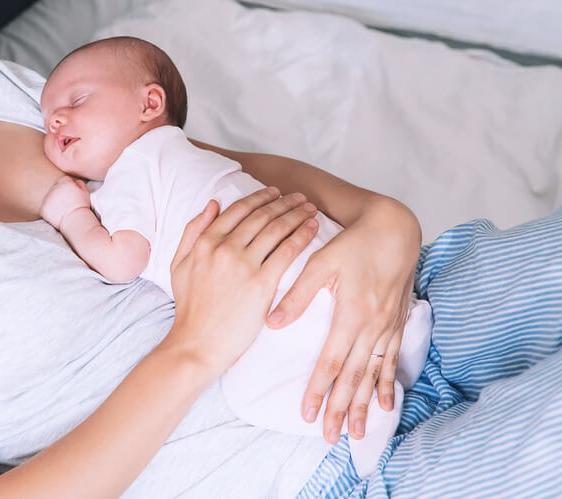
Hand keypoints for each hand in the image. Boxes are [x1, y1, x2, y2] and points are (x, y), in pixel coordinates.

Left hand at [40, 175, 91, 228]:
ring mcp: (47, 198)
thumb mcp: (85, 192)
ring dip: (53, 202)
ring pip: (49, 198)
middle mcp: (54, 188)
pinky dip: (49, 211)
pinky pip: (45, 208)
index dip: (67, 187)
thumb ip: (79, 183)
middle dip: (59, 194)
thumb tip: (75, 182)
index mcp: (64, 182)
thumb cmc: (81, 206)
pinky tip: (57, 214)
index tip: (69, 194)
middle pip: (55, 188)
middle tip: (66, 203)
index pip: (63, 180)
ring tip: (62, 209)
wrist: (74, 220)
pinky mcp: (43, 208)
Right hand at [163, 188, 319, 378]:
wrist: (197, 343)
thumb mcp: (178, 264)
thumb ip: (192, 231)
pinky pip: (287, 251)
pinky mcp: (262, 284)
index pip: (238, 209)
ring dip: (296, 214)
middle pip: (261, 215)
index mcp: (205, 242)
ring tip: (310, 208)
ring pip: (276, 228)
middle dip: (283, 202)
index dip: (260, 197)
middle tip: (300, 197)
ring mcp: (243, 265)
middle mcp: (224, 248)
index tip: (275, 192)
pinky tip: (312, 228)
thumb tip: (213, 204)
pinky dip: (302, 235)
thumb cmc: (189, 308)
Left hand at [265, 198, 419, 442]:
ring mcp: (387, 328)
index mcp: (351, 314)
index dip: (318, 389)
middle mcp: (372, 327)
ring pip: (373, 375)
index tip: (307, 413)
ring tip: (357, 433)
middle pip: (353, 377)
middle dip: (341, 409)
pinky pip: (391, 362)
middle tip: (329, 437)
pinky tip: (387, 405)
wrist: (394, 231)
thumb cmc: (353, 244)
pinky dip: (388, 385)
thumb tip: (272, 322)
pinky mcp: (396, 324)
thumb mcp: (321, 263)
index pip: (330, 361)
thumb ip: (297, 295)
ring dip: (365, 405)